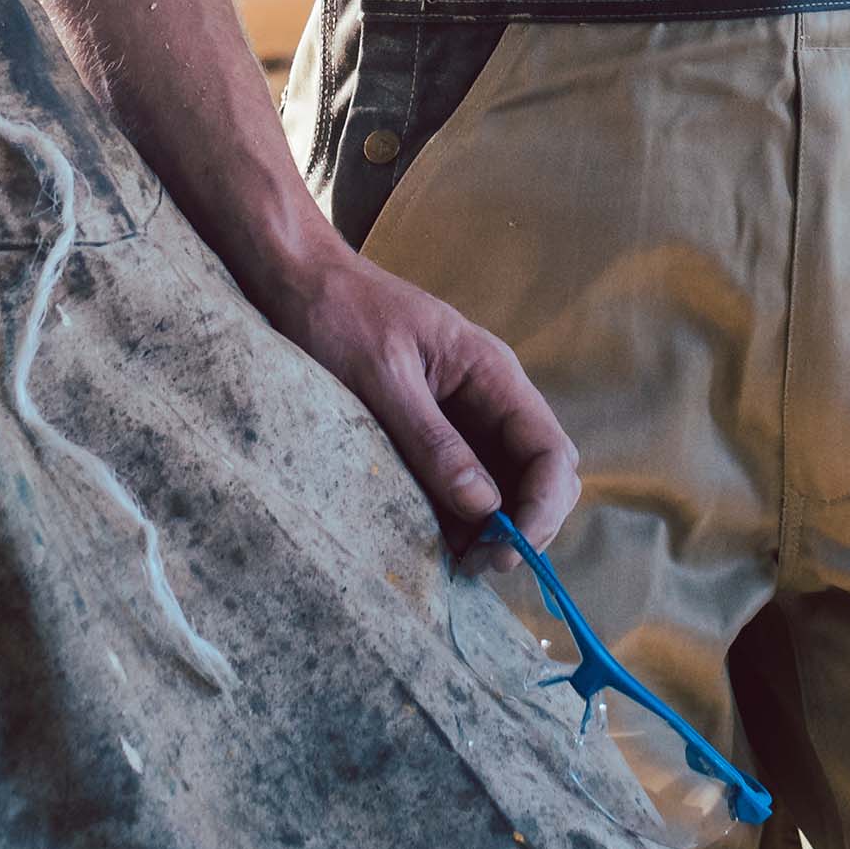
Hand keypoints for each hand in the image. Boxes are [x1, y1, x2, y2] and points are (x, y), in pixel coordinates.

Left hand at [260, 248, 578, 547]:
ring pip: (507, 486)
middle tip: (478, 564)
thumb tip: (484, 506)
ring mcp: (465, 419)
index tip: (510, 551)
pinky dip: (461, 520)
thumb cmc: (341, 318)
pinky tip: (436, 543)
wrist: (300, 284)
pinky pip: (465, 486)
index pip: (549, 449)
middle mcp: (490, 399)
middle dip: (525, 525)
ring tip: (455, 563)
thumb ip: (433, 441)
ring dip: (493, 530)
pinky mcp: (434, 436)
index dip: (543, 507)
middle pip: (540, 473)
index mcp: (492, 373)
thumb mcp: (383, 380)